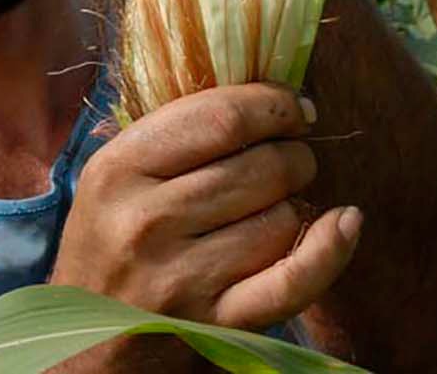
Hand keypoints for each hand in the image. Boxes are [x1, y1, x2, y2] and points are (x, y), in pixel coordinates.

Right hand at [50, 83, 361, 332]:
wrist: (91, 344)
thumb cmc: (112, 245)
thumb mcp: (115, 180)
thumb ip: (173, 132)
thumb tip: (268, 90)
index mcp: (119, 170)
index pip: (222, 116)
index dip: (273, 103)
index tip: (293, 106)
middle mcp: (146, 222)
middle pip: (262, 165)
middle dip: (294, 154)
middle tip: (290, 159)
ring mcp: (181, 277)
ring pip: (282, 216)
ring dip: (295, 206)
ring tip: (274, 207)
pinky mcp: (217, 324)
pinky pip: (294, 279)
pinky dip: (331, 248)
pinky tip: (345, 222)